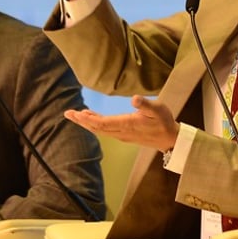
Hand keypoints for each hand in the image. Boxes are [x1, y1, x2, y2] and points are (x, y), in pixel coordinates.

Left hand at [64, 95, 178, 151]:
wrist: (170, 140)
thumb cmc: (164, 122)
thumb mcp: (158, 109)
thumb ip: (146, 104)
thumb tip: (133, 99)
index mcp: (127, 124)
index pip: (102, 123)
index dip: (87, 119)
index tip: (75, 113)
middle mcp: (121, 132)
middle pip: (97, 128)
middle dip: (82, 121)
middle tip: (68, 113)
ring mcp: (122, 135)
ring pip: (100, 130)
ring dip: (87, 123)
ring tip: (75, 115)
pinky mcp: (124, 135)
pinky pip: (105, 130)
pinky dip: (95, 124)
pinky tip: (91, 119)